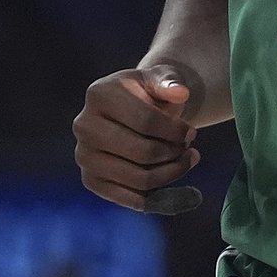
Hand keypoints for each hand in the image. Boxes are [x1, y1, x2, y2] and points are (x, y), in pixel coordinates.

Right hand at [73, 65, 200, 211]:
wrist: (130, 109)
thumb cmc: (148, 93)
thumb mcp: (159, 79)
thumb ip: (170, 82)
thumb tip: (180, 93)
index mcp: (100, 94)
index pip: (146, 121)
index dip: (175, 131)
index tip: (192, 132)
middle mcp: (85, 126)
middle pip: (143, 152)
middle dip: (174, 153)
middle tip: (189, 149)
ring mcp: (84, 155)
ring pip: (138, 178)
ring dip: (170, 174)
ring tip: (184, 161)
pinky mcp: (90, 179)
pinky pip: (126, 197)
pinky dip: (153, 195)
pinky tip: (168, 179)